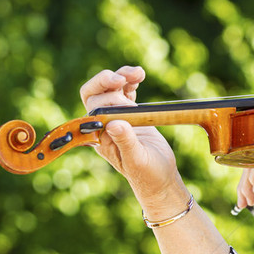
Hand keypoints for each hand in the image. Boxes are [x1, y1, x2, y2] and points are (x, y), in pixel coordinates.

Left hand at [79, 66, 184, 208]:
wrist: (161, 181)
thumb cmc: (148, 175)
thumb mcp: (137, 160)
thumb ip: (125, 142)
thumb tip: (114, 123)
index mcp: (100, 136)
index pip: (92, 108)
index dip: (102, 93)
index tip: (118, 84)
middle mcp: (104, 126)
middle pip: (96, 95)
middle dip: (107, 81)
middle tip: (123, 78)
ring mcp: (118, 119)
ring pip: (111, 91)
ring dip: (121, 77)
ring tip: (138, 73)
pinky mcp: (132, 116)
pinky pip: (126, 94)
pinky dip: (131, 82)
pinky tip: (139, 76)